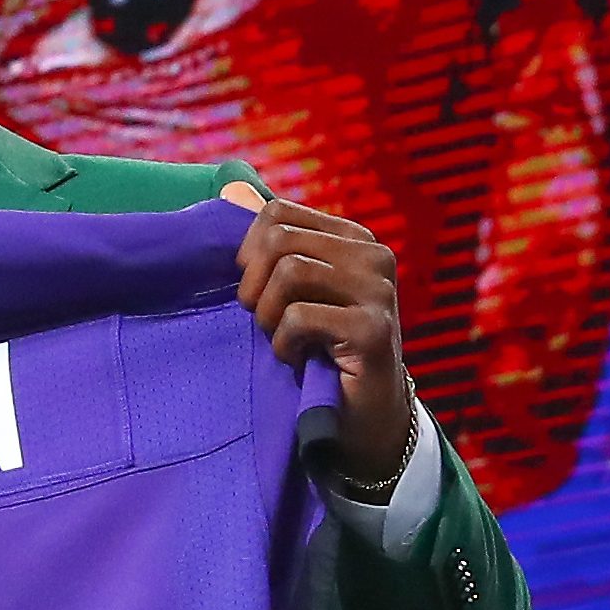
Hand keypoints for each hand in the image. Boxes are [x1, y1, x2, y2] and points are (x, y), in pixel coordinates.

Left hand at [223, 183, 414, 486]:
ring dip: (269, 317)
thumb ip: (269, 246)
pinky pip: (300, 317)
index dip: (246, 254)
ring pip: (289, 272)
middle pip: (278, 239)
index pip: (276, 213)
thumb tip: (231, 189)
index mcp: (352, 238)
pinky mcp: (374, 329)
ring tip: (283, 341)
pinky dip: (285, 344)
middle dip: (253, 287)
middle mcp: (373, 256)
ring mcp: (379, 291)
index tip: (253, 292)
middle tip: (263, 322)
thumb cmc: (318, 353)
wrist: (362, 420)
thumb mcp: (293, 294)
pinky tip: (298, 360)